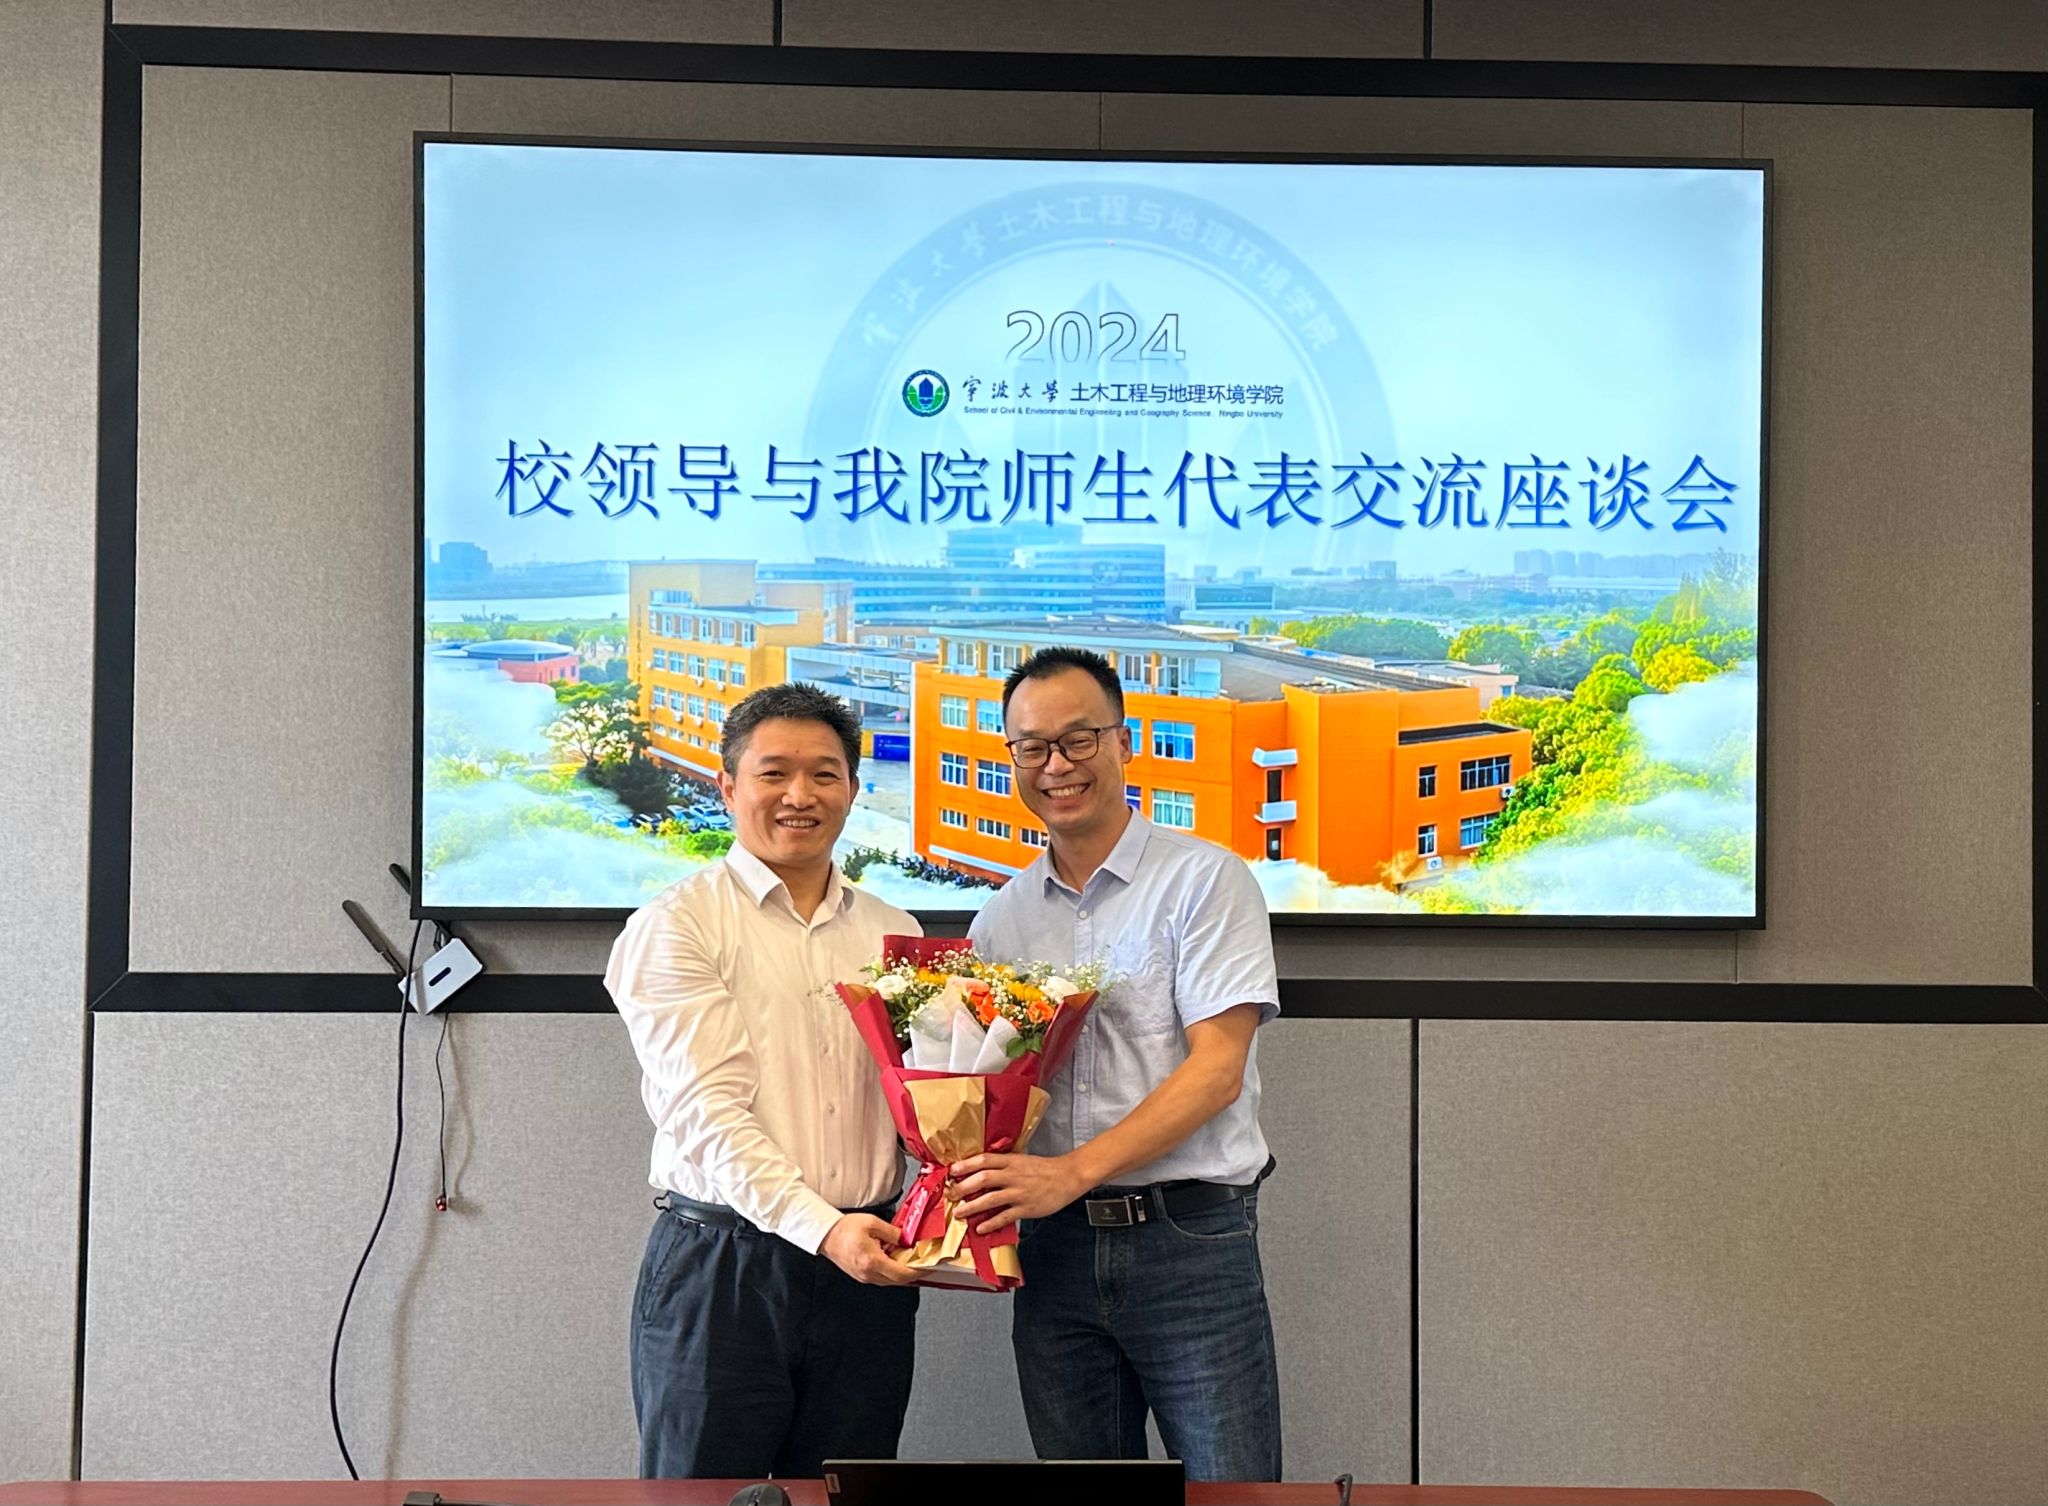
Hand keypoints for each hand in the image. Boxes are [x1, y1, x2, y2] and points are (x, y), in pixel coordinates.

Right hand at [820, 1213, 916, 1285]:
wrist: (825, 1234)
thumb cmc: (845, 1228)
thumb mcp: (873, 1223)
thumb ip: (893, 1233)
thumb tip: (907, 1239)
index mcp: (873, 1261)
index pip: (902, 1274)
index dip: (917, 1272)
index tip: (928, 1267)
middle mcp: (868, 1273)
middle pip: (898, 1281)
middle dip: (913, 1274)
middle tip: (924, 1265)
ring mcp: (864, 1277)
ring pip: (890, 1282)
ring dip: (902, 1274)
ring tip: (912, 1262)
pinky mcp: (861, 1276)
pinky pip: (881, 1279)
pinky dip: (891, 1273)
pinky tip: (895, 1263)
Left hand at [947, 1152, 1087, 1234]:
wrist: (1068, 1176)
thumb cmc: (1044, 1168)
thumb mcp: (1021, 1160)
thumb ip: (1002, 1165)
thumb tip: (979, 1171)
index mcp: (1011, 1161)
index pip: (983, 1160)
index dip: (965, 1165)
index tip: (951, 1171)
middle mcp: (1013, 1175)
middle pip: (983, 1178)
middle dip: (963, 1187)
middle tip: (951, 1194)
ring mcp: (1019, 1192)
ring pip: (991, 1198)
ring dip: (972, 1206)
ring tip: (959, 1212)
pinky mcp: (1026, 1208)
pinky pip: (1005, 1216)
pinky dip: (991, 1222)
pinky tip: (981, 1228)